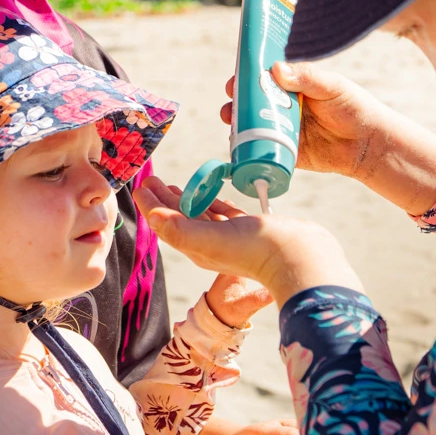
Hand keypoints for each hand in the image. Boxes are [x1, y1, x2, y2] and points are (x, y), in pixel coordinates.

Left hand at [137, 178, 359, 303]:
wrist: (296, 255)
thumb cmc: (253, 248)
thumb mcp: (210, 239)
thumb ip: (180, 228)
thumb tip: (152, 216)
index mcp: (196, 247)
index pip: (166, 223)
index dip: (151, 205)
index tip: (140, 187)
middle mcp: (210, 243)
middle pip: (180, 218)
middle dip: (164, 199)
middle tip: (152, 180)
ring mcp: (229, 236)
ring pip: (200, 214)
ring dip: (186, 198)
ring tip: (173, 185)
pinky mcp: (248, 228)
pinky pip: (224, 213)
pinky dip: (213, 201)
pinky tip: (210, 193)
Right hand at [222, 64, 435, 214]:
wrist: (368, 144)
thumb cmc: (353, 107)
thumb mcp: (331, 86)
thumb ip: (306, 77)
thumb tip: (277, 69)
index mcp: (294, 86)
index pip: (264, 79)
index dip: (246, 79)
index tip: (235, 81)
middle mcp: (285, 107)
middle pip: (253, 103)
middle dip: (237, 104)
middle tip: (229, 104)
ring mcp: (284, 130)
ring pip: (254, 126)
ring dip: (238, 126)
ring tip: (231, 123)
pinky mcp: (287, 153)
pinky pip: (264, 151)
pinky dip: (250, 150)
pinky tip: (239, 148)